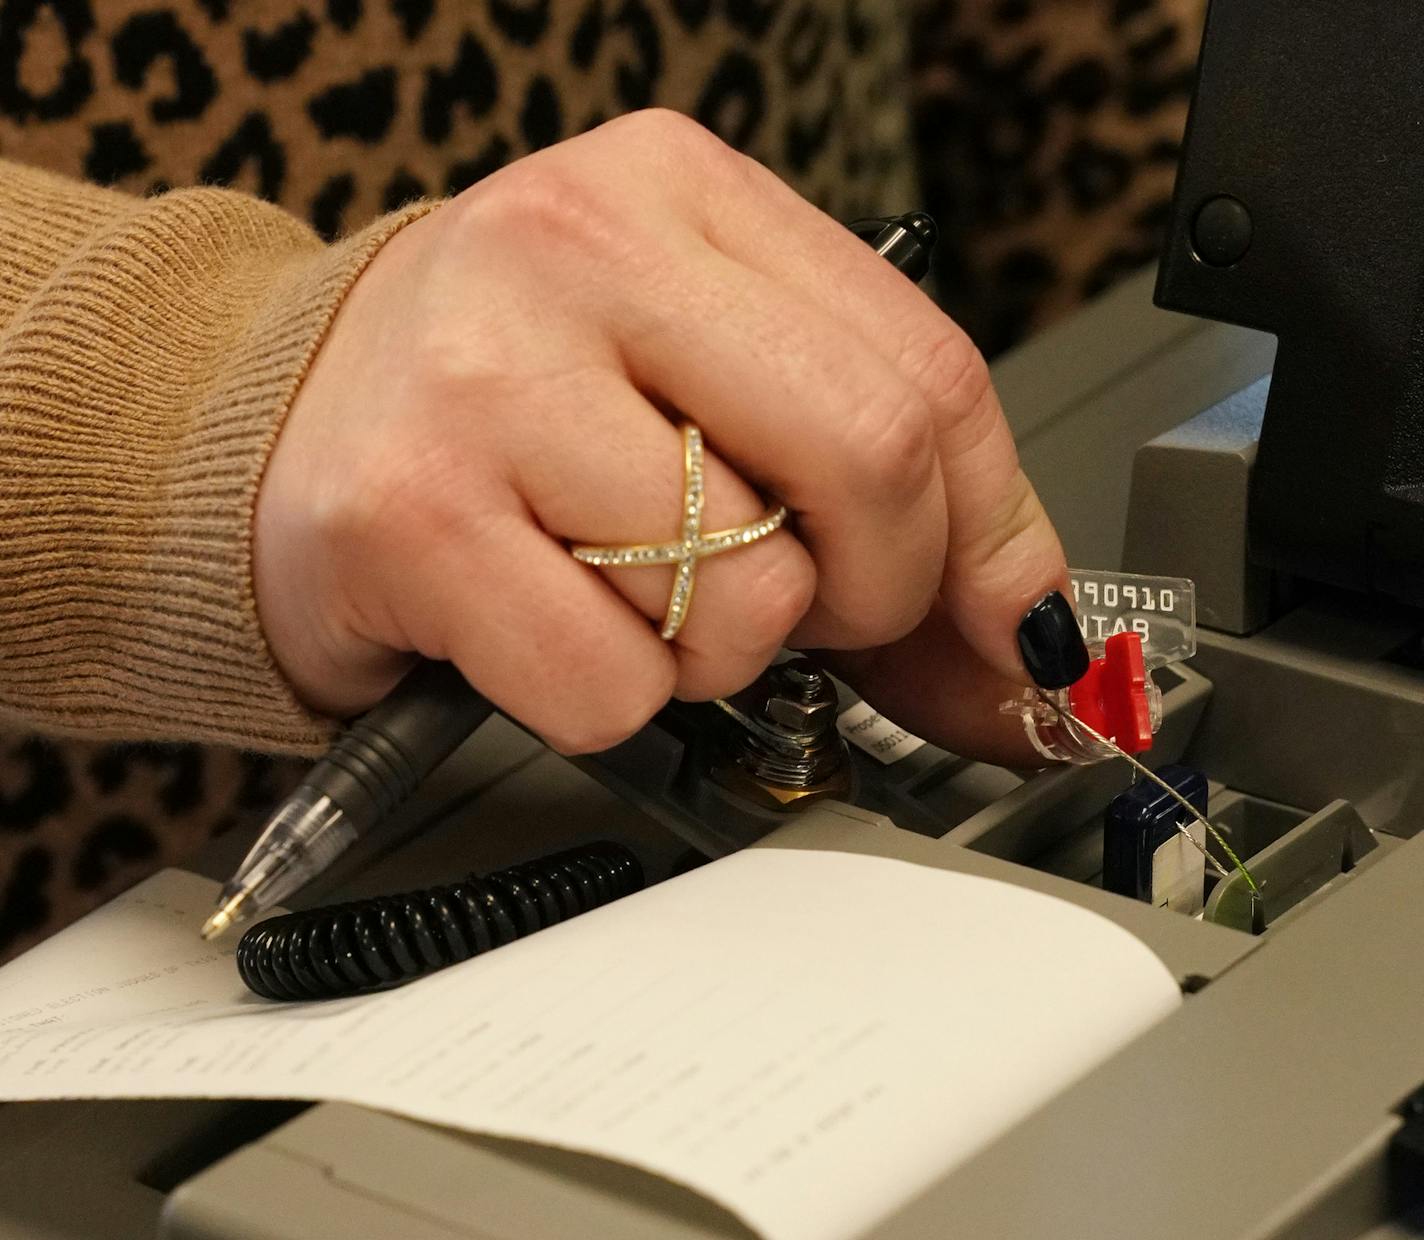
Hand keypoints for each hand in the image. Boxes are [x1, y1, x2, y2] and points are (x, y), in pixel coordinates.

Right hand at [254, 110, 1080, 760]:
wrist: (277, 431)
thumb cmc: (500, 405)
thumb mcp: (695, 389)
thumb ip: (876, 504)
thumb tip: (1025, 649)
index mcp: (678, 194)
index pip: (928, 368)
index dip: (987, 532)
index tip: (1001, 624)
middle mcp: (582, 248)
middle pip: (872, 458)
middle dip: (871, 594)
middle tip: (802, 611)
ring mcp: (487, 374)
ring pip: (746, 594)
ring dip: (716, 650)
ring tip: (619, 588)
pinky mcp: (410, 510)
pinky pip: (617, 682)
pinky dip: (610, 698)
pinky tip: (539, 624)